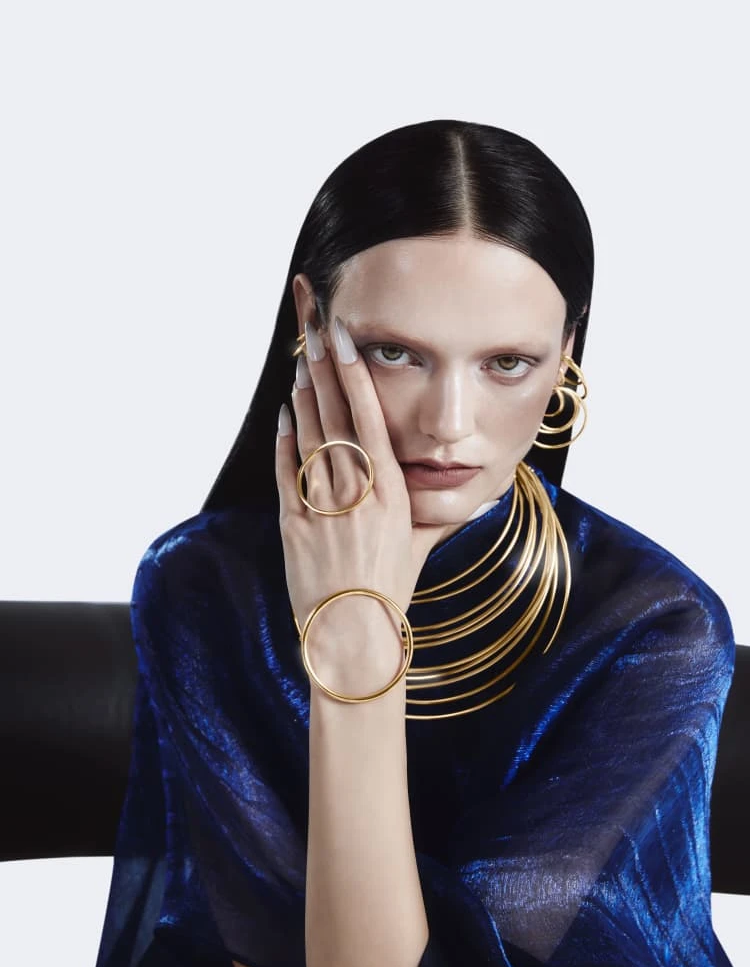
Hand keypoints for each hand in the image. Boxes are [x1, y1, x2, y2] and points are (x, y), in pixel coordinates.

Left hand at [275, 317, 442, 690]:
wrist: (356, 637)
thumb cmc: (392, 591)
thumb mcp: (422, 544)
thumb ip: (439, 511)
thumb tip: (472, 494)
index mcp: (391, 492)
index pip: (370, 418)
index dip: (354, 374)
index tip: (345, 339)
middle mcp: (357, 492)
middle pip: (335, 415)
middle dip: (323, 367)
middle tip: (313, 329)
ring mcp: (322, 507)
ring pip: (308, 436)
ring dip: (303, 395)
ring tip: (301, 361)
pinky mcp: (292, 525)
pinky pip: (286, 471)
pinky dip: (284, 440)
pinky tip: (285, 414)